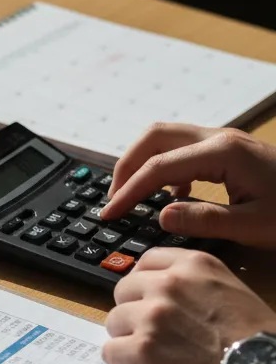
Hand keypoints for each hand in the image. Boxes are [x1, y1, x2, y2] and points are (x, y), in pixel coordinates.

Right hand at [98, 123, 275, 247]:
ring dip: (141, 162)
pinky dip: (162, 167)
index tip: (110, 214)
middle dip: (126, 166)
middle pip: (154, 137)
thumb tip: (161, 216)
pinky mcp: (228, 151)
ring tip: (130, 194)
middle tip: (112, 198)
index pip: (158, 168)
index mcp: (222, 154)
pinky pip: (182, 148)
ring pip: (165, 138)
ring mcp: (224, 141)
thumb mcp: (254, 226)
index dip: (128, 192)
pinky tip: (168, 197)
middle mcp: (219, 139)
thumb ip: (205, 221)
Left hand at [103, 248, 275, 363]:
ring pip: (113, 321)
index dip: (144, 285)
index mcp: (194, 265)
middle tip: (152, 333)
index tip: (150, 301)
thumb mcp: (231, 291)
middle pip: (123, 291)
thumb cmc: (258, 340)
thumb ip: (194, 286)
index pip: (146, 261)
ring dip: (127, 339)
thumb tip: (156, 297)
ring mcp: (152, 315)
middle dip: (133, 312)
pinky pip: (110, 352)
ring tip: (152, 356)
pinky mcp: (142, 349)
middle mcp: (169, 284)